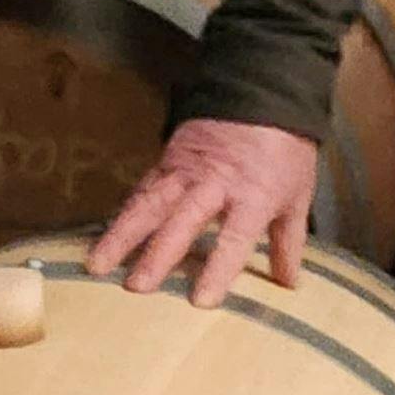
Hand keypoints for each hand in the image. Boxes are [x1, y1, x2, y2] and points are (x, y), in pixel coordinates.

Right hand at [87, 117, 325, 308]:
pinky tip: (104, 236)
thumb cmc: (285, 151)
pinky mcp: (168, 159)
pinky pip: (143, 189)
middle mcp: (215, 185)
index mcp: (253, 195)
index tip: (200, 301)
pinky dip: (123, 213)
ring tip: (97, 264)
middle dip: (158, 254)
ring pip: (150, 204)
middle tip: (137, 287)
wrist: (263, 93)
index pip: (234, 237)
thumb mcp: (296, 195)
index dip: (218, 269)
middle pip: (182, 221)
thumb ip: (288, 242)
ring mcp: (186, 171)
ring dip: (122, 235)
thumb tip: (289, 284)